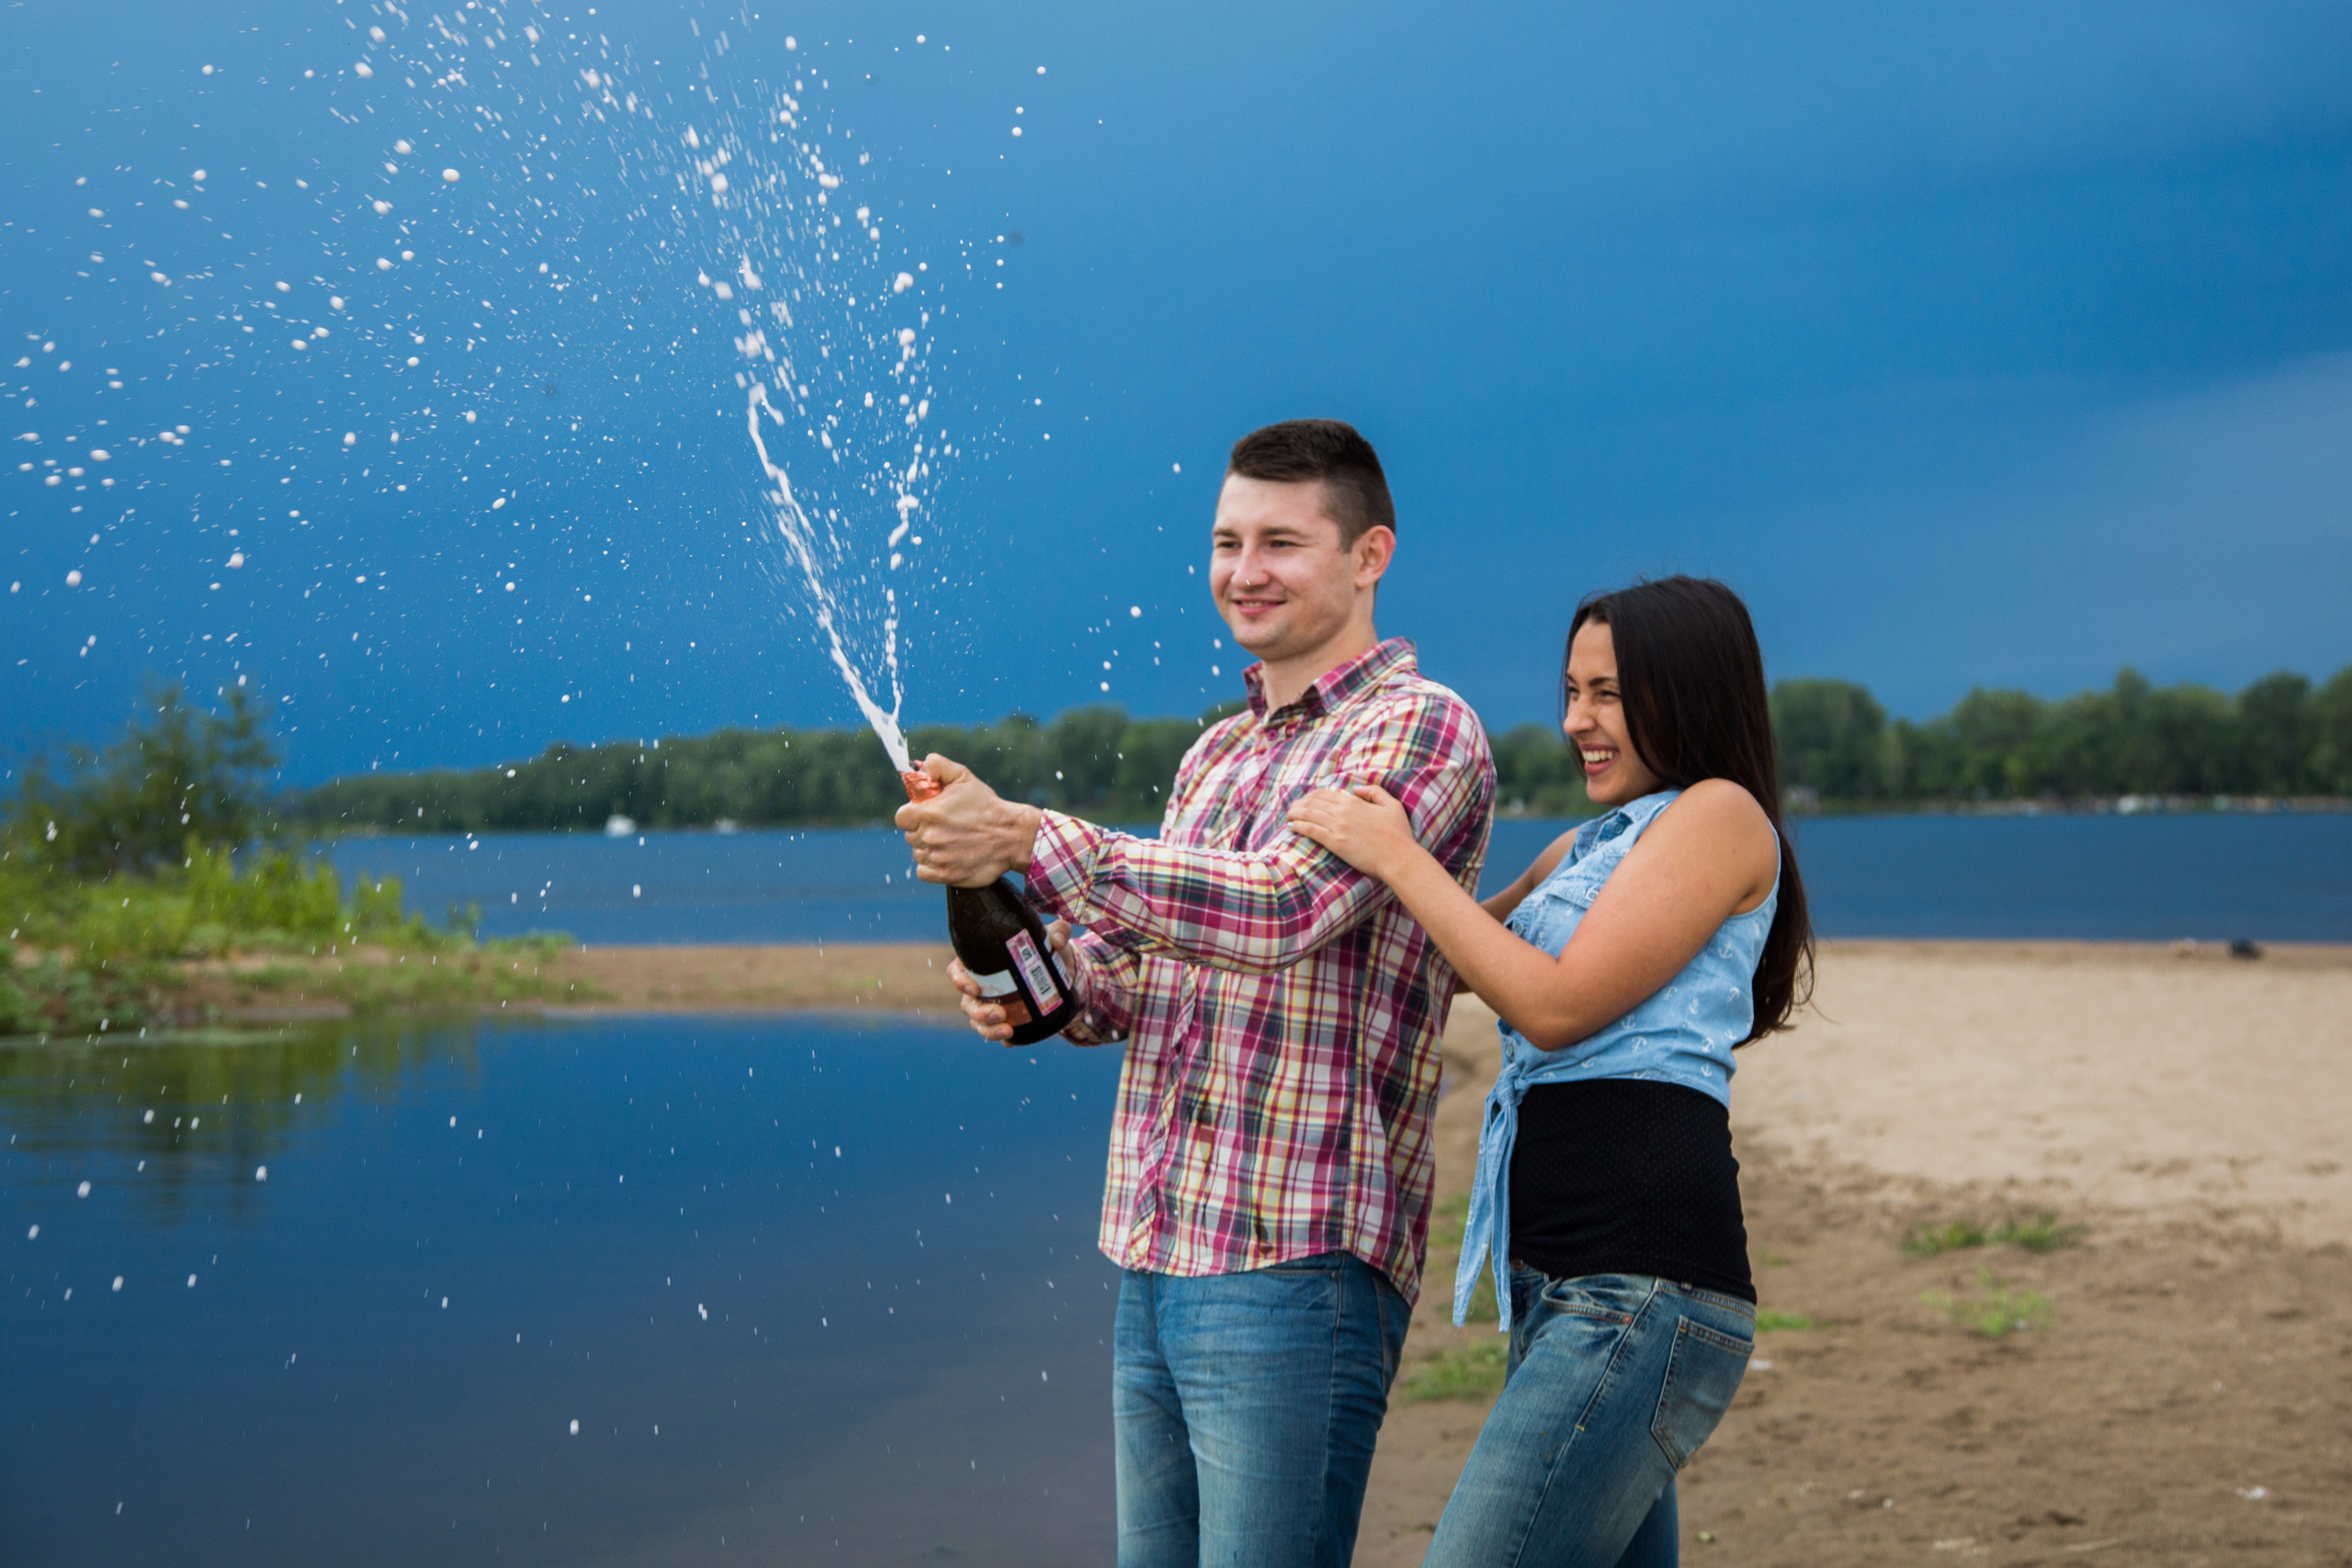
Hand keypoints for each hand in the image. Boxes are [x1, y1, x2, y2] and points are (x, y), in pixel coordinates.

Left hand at [894, 753, 1042, 886]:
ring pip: (918, 853)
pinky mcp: (945, 875)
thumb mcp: (963, 777)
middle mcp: (930, 836)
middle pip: (910, 835)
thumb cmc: (986, 806)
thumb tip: (920, 765)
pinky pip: (924, 872)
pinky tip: (946, 857)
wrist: (1011, 836)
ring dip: (929, 848)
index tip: (926, 814)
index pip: (902, 817)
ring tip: (950, 841)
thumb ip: (938, 766)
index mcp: (929, 813)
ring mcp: (937, 857)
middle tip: (945, 827)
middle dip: (923, 830)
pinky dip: (931, 867)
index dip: (912, 815)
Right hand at [948, 920, 1076, 1043]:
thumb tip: (1057, 940)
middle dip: (978, 1013)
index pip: (957, 971)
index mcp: (981, 962)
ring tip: (1008, 1031)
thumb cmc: (1046, 950)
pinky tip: (1013, 1041)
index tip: (974, 988)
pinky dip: (1003, 1039)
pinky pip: (997, 1033)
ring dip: (988, 1030)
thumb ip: (1057, 932)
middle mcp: (981, 987)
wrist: (1061, 975)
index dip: (959, 981)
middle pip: (967, 1003)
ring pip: (977, 1022)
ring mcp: (990, 1006)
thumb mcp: (1052, 938)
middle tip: (999, 1014)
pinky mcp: (1005, 1021)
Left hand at [1286, 782, 1419, 880]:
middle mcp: (1343, 811)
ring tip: (1287, 817)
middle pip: (1313, 802)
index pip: (1325, 793)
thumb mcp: (1392, 805)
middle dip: (1299, 804)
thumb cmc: (1399, 834)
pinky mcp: (1335, 842)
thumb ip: (1375, 792)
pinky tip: (1291, 827)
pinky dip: (1298, 826)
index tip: (1306, 801)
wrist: (1398, 857)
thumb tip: (1356, 788)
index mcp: (1354, 802)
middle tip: (1292, 809)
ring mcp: (1338, 826)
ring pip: (1308, 814)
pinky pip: (1310, 830)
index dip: (1312, 796)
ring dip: (1294, 814)